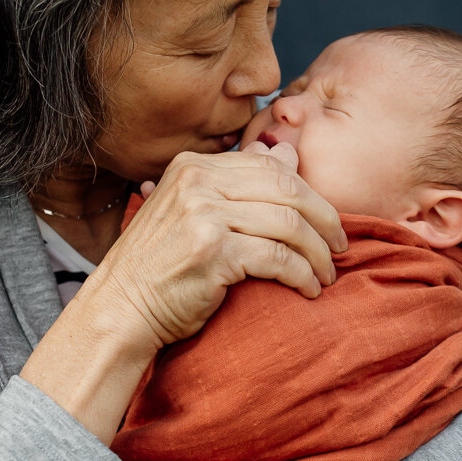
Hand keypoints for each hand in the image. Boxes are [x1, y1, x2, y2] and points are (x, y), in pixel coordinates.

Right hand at [91, 142, 345, 350]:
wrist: (120, 309)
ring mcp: (204, 215)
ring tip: (327, 274)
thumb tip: (288, 151)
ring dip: (318, 253)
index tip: (327, 223)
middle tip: (341, 247)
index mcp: (194, 166)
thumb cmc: (161, 266)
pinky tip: (308, 290)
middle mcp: (198, 182)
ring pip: (289, 224)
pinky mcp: (214, 253)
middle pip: (288, 189)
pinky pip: (279, 258)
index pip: (271, 166)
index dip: (310, 193)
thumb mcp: (195, 211)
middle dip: (324, 220)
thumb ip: (238, 182)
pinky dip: (302, 275)